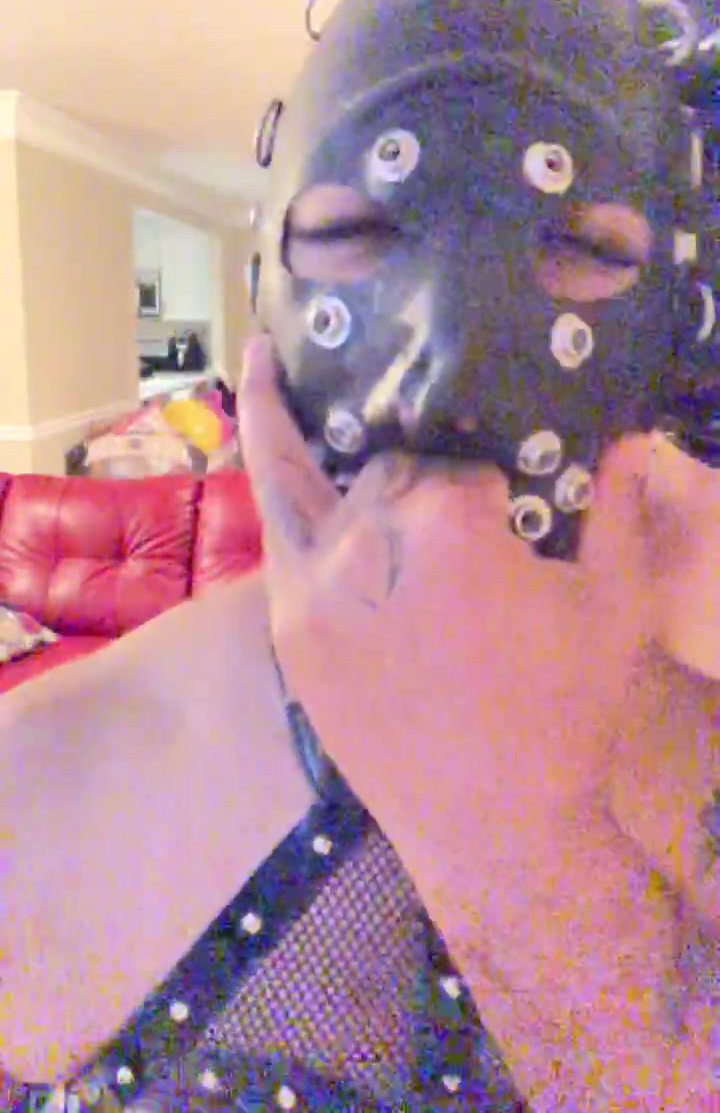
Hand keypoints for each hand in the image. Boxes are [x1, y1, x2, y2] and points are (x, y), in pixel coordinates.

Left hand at [238, 336, 654, 908]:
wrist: (496, 831)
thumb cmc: (566, 717)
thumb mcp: (616, 610)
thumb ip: (623, 513)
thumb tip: (632, 436)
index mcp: (450, 527)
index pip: (458, 449)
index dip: (487, 454)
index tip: (504, 463)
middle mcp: (368, 541)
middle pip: (386, 458)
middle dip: (419, 449)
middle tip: (436, 431)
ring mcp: (314, 585)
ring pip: (306, 476)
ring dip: (289, 413)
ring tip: (272, 348)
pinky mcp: (289, 625)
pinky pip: (276, 532)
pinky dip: (273, 479)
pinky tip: (269, 444)